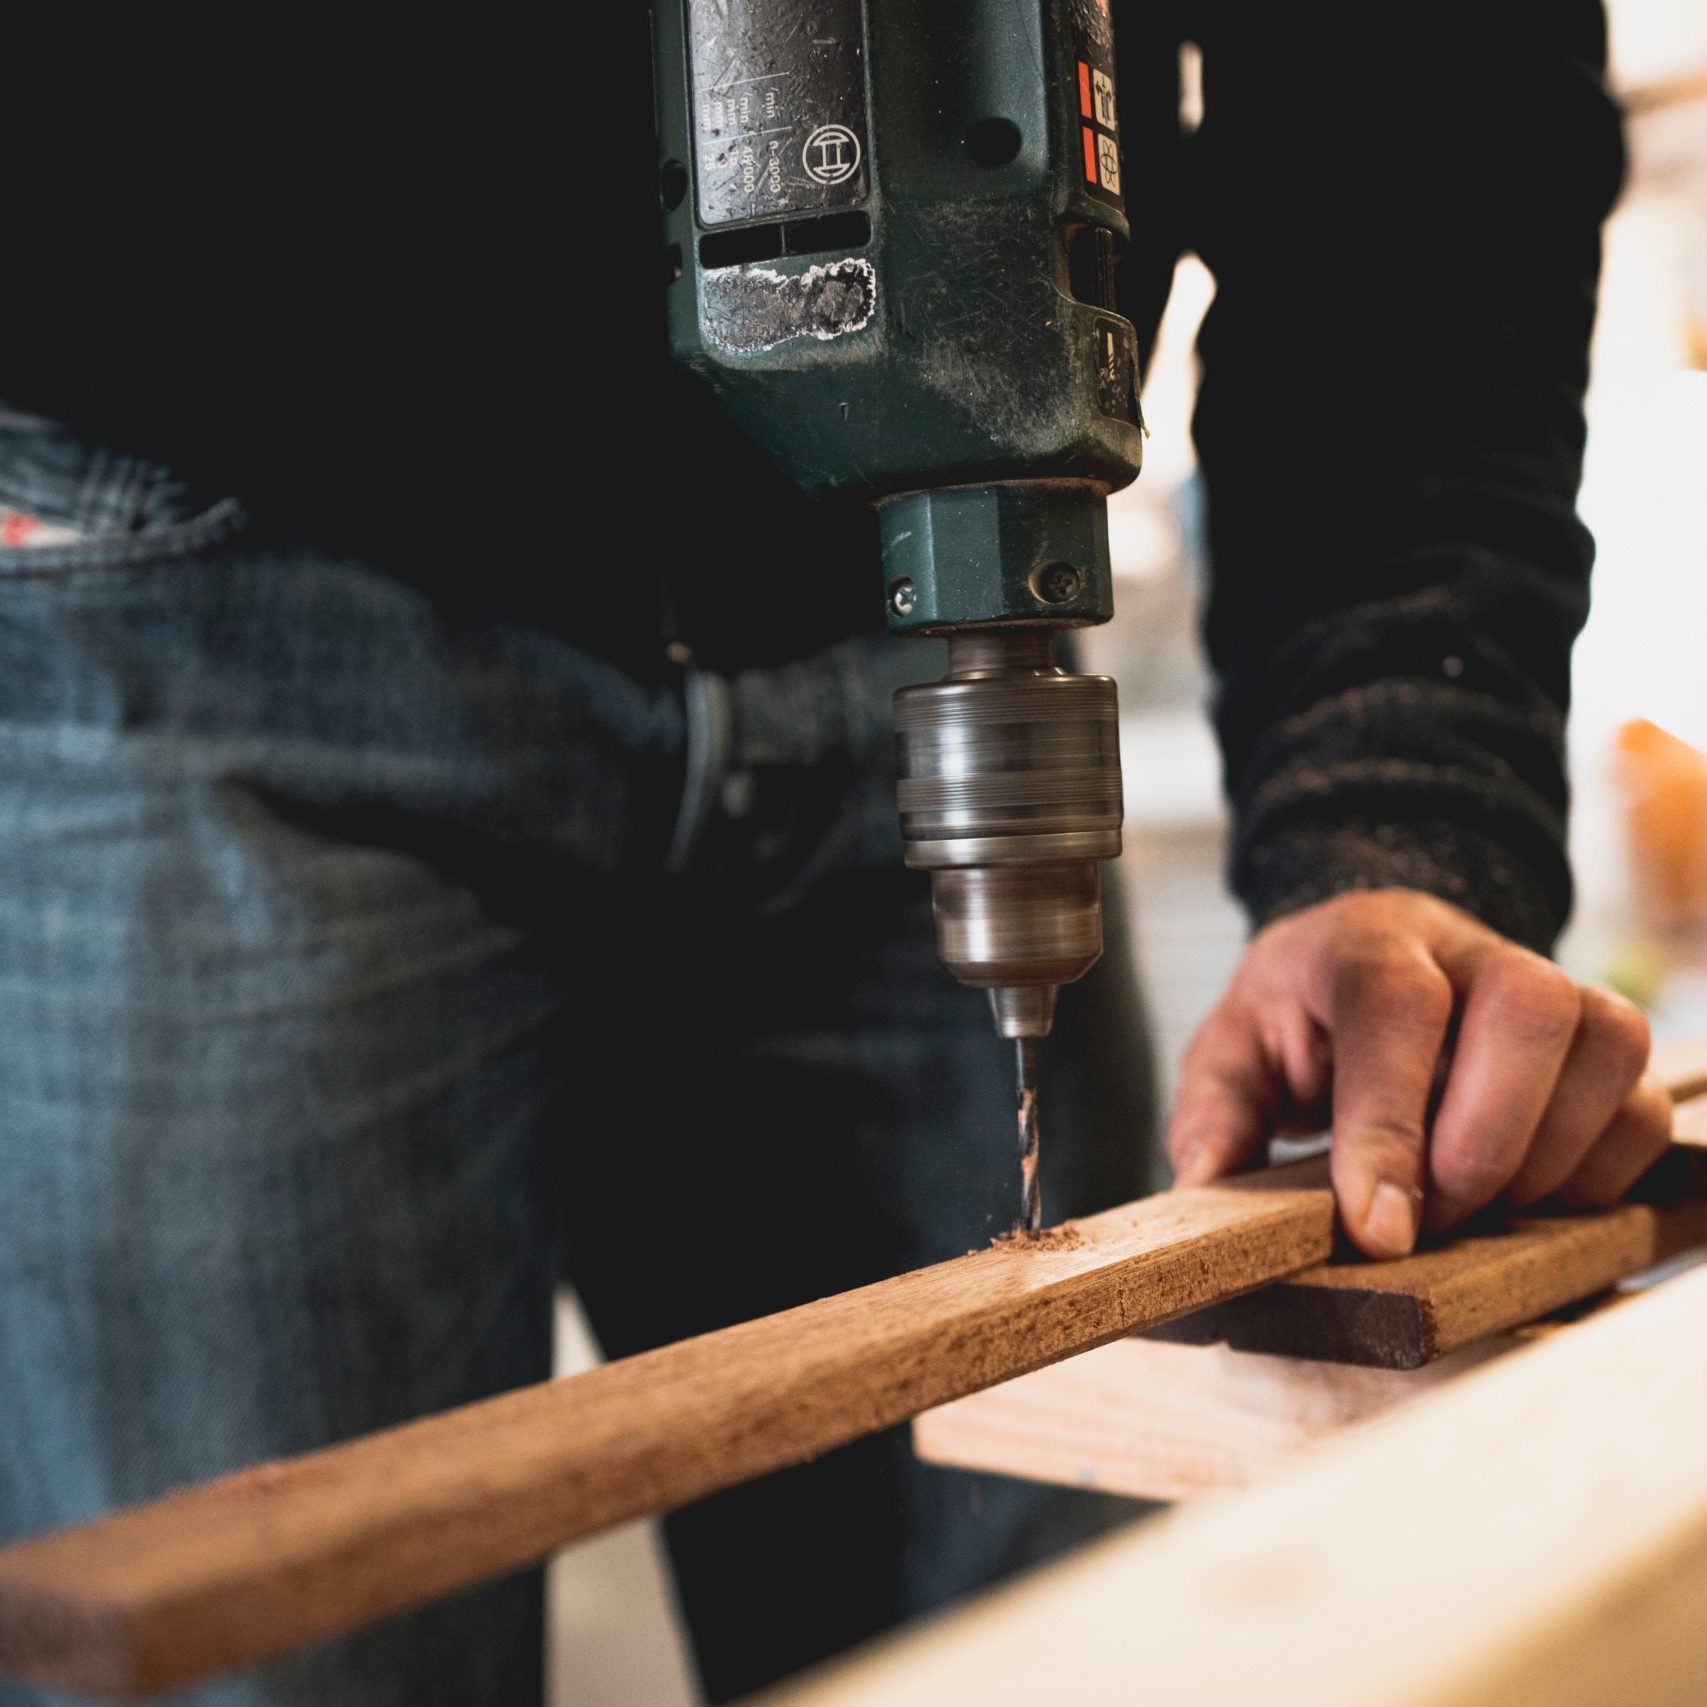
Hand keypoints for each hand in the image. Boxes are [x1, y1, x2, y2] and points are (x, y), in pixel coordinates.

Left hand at [1166, 890, 1672, 1257]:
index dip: (1389, 1124)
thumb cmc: (1300, 1016)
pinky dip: (1600, 1170)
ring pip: (1607, 1044)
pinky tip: (1532, 1194)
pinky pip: (1644, 1102)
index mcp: (1365, 942)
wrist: (1369, 957)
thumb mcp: (1233, 1049)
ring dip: (1550, 1157)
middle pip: (1528, 1006)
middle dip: (1487, 1139)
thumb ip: (1214, 1111)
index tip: (1380, 1229)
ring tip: (1477, 1204)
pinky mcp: (1599, 1043)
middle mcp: (1469, 951)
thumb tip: (1210, 1182)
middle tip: (1434, 1215)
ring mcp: (1550, 986)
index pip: (1393, 1007)